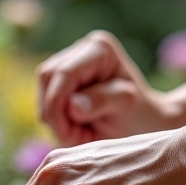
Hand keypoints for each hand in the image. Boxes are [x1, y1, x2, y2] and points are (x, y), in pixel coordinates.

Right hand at [37, 30, 175, 145]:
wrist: (143, 121)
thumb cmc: (139, 115)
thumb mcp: (126, 109)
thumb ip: (102, 102)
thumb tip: (73, 104)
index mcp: (100, 49)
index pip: (63, 74)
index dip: (57, 106)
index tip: (70, 136)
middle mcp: (82, 48)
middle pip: (46, 78)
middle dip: (54, 113)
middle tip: (76, 136)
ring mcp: (69, 60)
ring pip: (42, 90)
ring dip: (54, 118)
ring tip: (80, 132)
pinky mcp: (60, 77)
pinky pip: (43, 98)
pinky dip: (56, 118)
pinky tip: (76, 126)